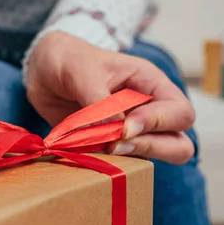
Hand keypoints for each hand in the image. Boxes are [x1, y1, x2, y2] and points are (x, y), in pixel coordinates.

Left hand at [25, 31, 194, 164]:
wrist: (43, 72)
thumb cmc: (67, 59)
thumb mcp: (80, 70)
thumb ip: (99, 100)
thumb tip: (118, 132)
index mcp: (151, 84)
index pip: (180, 113)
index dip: (158, 123)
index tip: (124, 127)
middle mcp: (148, 110)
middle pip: (178, 144)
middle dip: (151, 147)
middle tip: (114, 144)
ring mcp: (132, 131)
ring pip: (154, 158)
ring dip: (131, 158)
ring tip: (102, 148)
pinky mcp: (110, 146)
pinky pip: (123, 165)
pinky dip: (108, 164)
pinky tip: (86, 152)